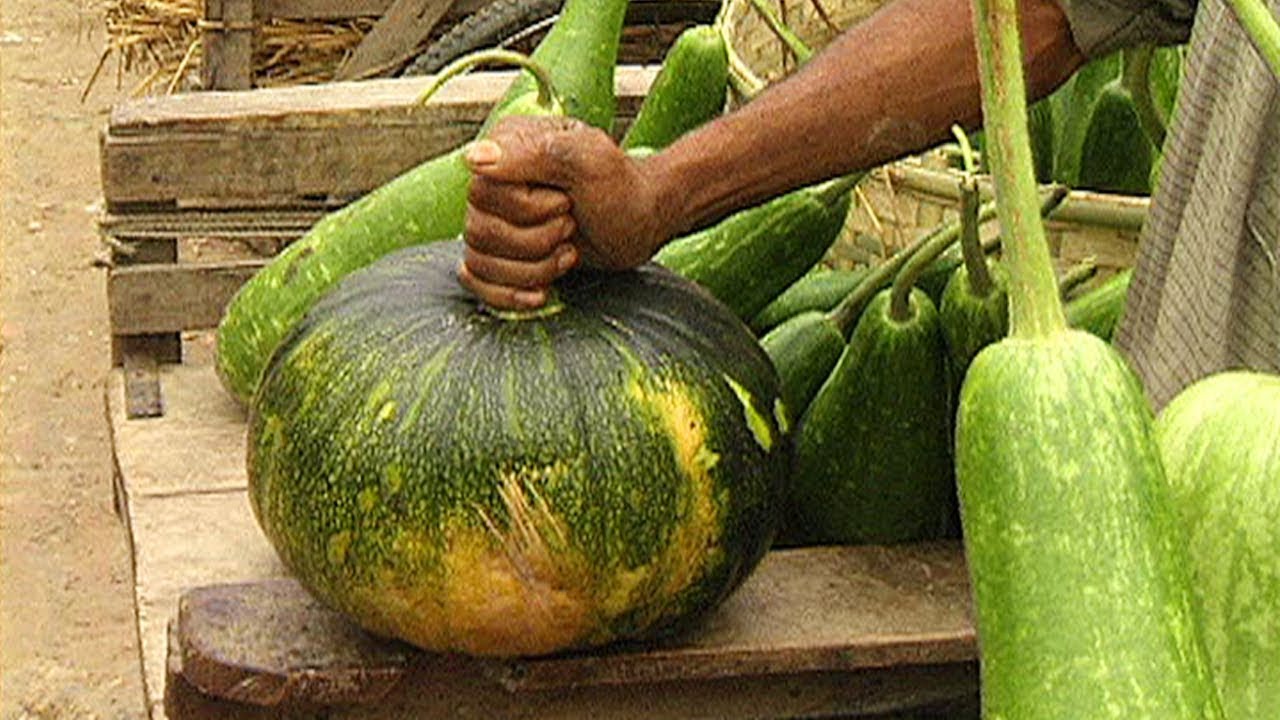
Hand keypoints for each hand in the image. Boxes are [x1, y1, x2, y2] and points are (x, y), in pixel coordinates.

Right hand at [460, 116, 672, 309]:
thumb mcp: (588, 160)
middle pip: (479, 230)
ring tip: (566, 254)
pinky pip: (477, 281)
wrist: (640, 223)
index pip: (483, 192)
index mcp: (506, 148)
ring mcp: (495, 218)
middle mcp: (493, 182)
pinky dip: (508, 294)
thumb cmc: (621, 188)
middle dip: (534, 242)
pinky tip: (540, 291)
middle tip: (570, 227)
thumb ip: (532, 153)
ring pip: (479, 260)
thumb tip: (475, 158)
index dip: (527, 210)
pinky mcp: (502, 252)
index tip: (566, 203)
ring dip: (531, 269)